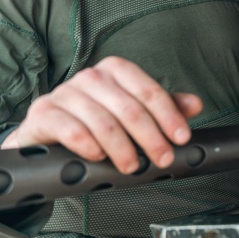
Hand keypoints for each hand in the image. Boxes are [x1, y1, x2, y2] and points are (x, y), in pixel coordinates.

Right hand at [0, 56, 201, 173]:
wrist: (44, 135)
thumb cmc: (93, 121)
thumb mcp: (129, 112)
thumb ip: (162, 107)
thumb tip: (195, 104)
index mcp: (115, 70)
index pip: (149, 91)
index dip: (169, 116)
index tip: (182, 138)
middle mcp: (90, 76)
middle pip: (129, 108)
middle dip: (151, 137)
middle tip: (163, 159)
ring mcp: (64, 93)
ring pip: (103, 121)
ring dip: (123, 148)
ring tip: (133, 166)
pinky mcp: (43, 112)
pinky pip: (70, 129)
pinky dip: (89, 146)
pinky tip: (99, 157)